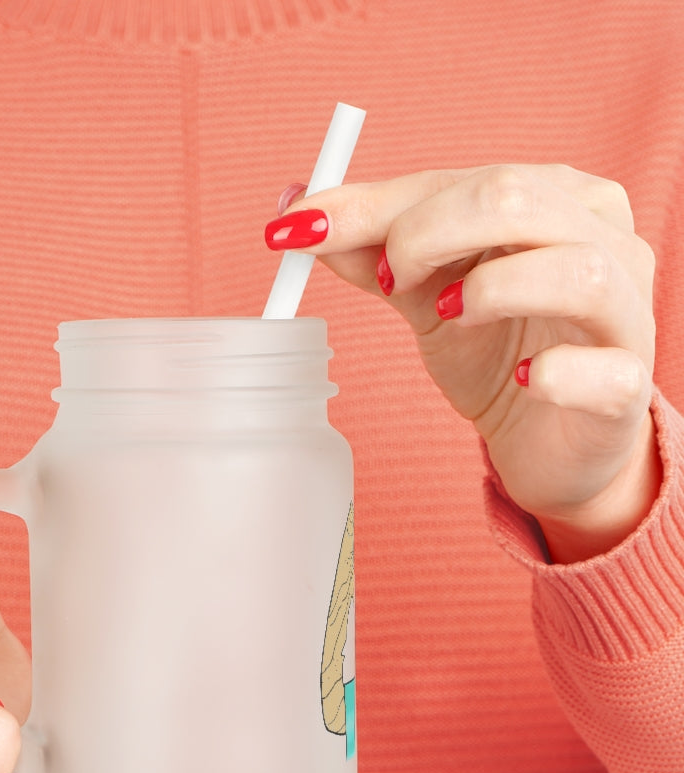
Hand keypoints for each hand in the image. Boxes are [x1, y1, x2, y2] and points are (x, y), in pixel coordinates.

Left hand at [267, 165, 659, 561]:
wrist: (547, 438)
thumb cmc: (494, 351)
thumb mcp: (424, 295)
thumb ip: (372, 252)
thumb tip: (298, 212)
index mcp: (553, 199)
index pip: (460, 180)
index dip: (375, 205)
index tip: (300, 229)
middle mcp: (602, 239)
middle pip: (516, 199)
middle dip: (426, 233)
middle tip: (387, 281)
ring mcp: (625, 312)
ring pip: (576, 270)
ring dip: (490, 290)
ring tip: (446, 317)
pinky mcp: (627, 385)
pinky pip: (604, 370)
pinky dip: (556, 373)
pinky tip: (523, 380)